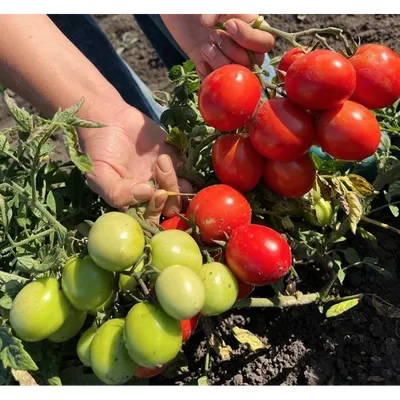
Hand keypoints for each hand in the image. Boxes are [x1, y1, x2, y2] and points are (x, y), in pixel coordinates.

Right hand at [78, 104, 191, 218]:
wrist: (108, 119)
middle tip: (160, 174)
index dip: (157, 211)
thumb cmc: (98, 151)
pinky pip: (188, 172)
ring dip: (175, 180)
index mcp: (133, 203)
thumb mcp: (99, 175)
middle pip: (170, 208)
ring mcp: (164, 178)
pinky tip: (167, 155)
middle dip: (170, 197)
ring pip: (180, 192)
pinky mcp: (174, 161)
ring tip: (161, 160)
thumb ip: (117, 192)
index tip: (157, 194)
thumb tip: (146, 194)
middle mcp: (151, 194)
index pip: (151, 220)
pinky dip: (183, 167)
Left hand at [161, 12, 274, 78]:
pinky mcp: (213, 72)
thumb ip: (217, 9)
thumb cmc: (201, 7)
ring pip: (236, 75)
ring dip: (219, 62)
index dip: (249, 38)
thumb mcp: (212, 3)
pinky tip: (200, 63)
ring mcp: (228, 62)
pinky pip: (218, 83)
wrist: (181, 15)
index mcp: (251, 28)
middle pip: (252, 63)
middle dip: (231, 50)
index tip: (228, 25)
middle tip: (213, 35)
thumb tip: (208, 23)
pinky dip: (208, 76)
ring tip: (204, 47)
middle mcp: (244, 48)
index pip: (265, 43)